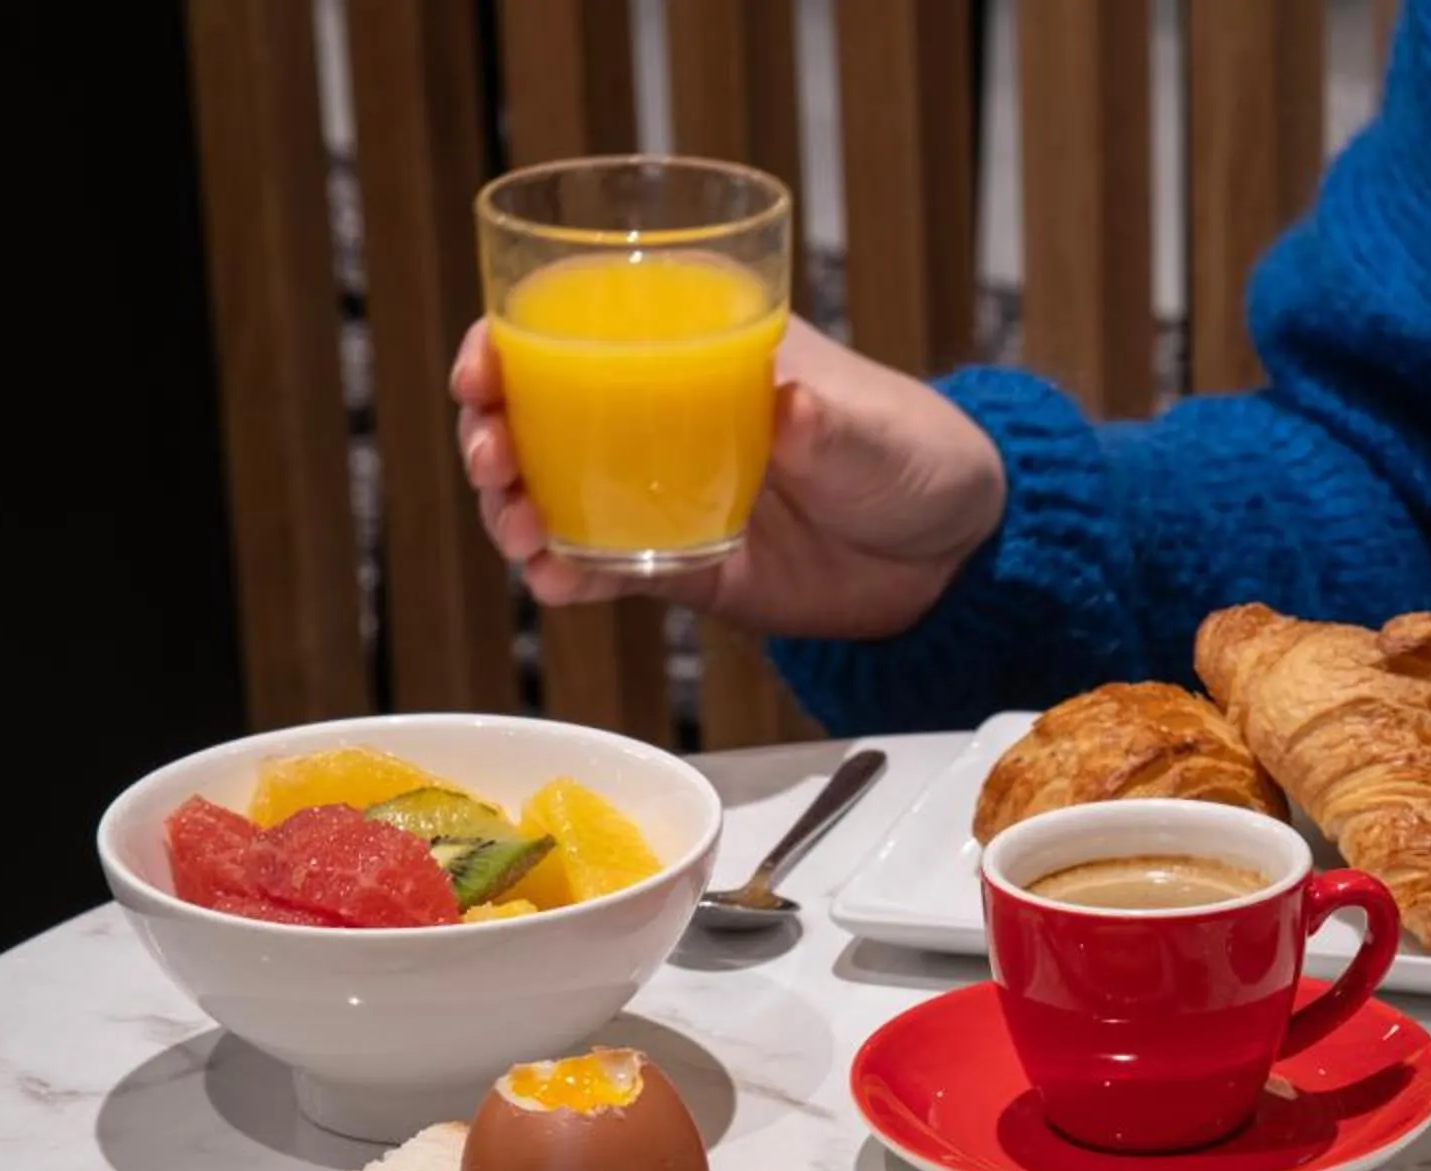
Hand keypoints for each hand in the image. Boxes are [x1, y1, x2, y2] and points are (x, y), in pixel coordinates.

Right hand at [450, 315, 1006, 638]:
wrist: (949, 559)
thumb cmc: (914, 457)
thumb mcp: (873, 429)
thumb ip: (829, 422)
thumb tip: (791, 408)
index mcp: (695, 350)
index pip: (574, 328)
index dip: (508, 345)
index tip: (482, 372)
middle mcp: (661, 418)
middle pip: (538, 416)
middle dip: (492, 435)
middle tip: (492, 464)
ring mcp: (662, 494)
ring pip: (554, 494)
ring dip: (515, 509)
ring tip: (519, 531)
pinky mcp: (678, 565)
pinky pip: (603, 568)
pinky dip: (567, 576)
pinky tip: (551, 583)